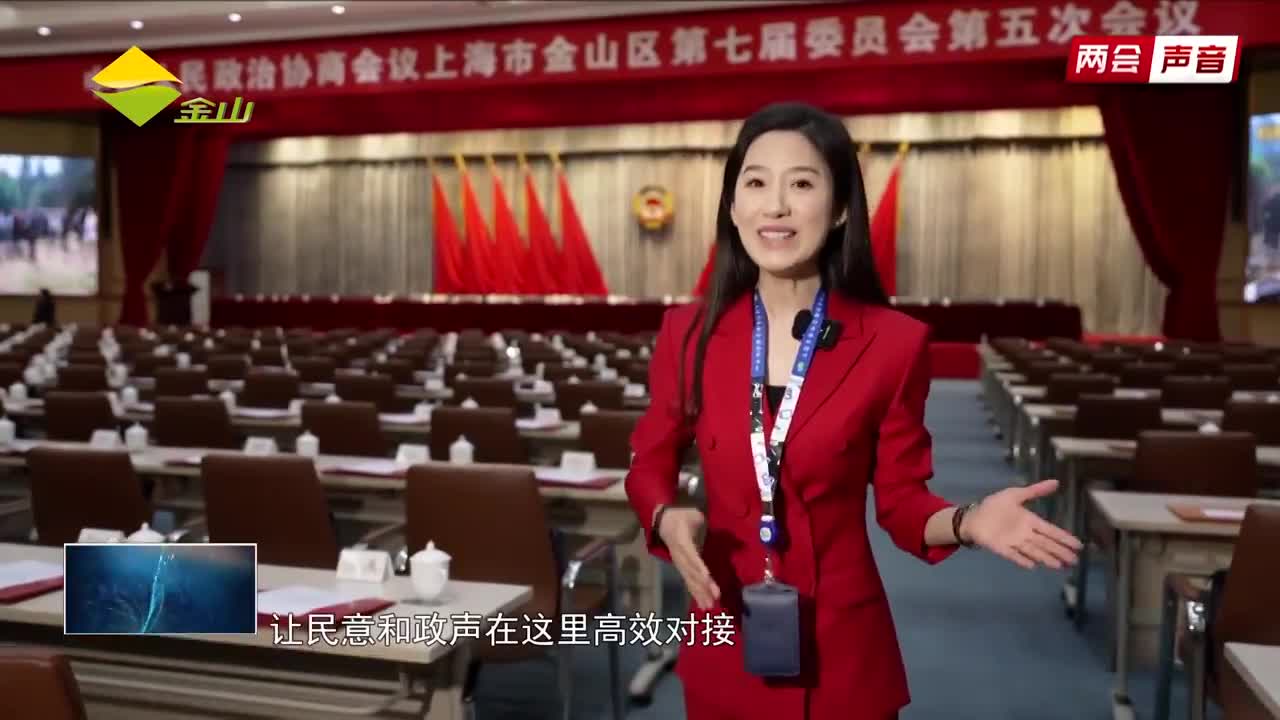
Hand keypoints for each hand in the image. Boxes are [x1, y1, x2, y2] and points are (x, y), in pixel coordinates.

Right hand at [656, 506, 720, 609]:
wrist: (664, 520)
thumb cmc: (683, 516)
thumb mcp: (696, 516)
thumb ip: (708, 527)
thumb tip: (729, 537)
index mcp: (682, 540)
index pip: (692, 556)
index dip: (699, 567)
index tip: (707, 578)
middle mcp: (679, 555)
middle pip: (691, 572)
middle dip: (702, 586)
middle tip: (714, 598)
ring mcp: (679, 563)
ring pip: (690, 580)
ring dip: (699, 593)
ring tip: (709, 606)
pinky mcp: (682, 567)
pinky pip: (688, 581)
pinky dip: (696, 593)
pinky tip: (702, 604)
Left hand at [961, 479, 1082, 569]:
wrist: (973, 516)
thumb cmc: (994, 506)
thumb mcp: (1015, 494)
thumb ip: (1035, 490)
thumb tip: (1056, 482)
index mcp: (1030, 521)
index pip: (1051, 531)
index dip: (1064, 538)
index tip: (1078, 545)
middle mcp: (1025, 534)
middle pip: (1046, 544)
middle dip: (1060, 552)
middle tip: (1074, 561)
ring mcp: (1014, 542)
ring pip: (1034, 551)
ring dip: (1046, 558)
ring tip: (1059, 565)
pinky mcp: (1001, 548)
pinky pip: (1013, 554)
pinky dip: (1022, 559)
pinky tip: (1032, 565)